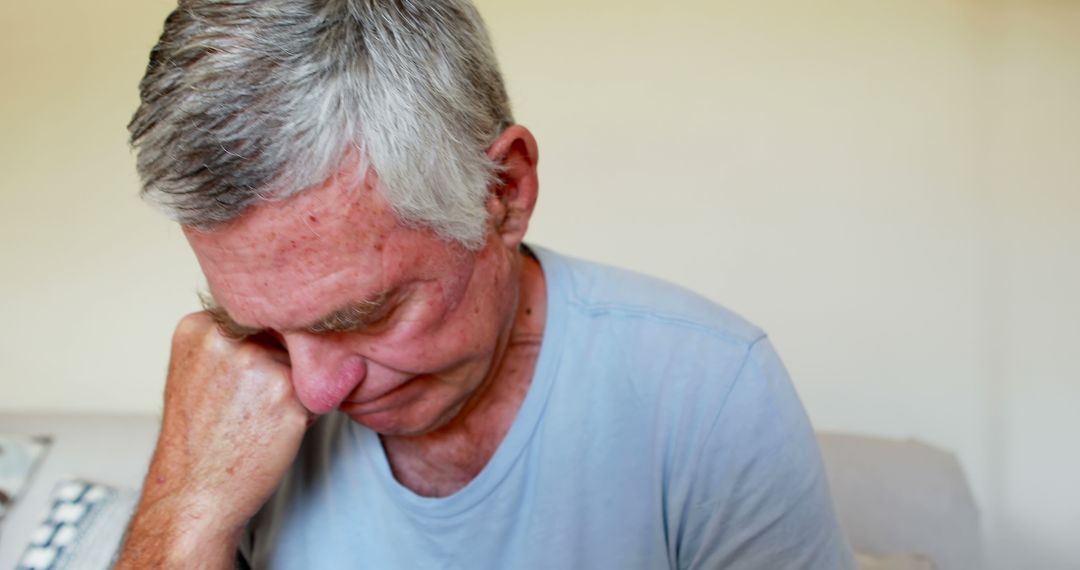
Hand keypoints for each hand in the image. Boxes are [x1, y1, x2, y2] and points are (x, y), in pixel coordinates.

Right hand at [117, 312, 309, 567]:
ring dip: (296, 389)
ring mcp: (256, 362)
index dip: (261, 352)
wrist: (195, 493)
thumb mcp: (204, 370)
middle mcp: (225, 336)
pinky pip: (319, 390)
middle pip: (285, 338)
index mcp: (199, 325)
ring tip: (260, 418)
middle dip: (282, 368)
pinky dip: (307, 412)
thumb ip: (239, 338)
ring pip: (304, 363)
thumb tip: (302, 322)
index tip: (242, 383)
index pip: (260, 319)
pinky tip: (274, 430)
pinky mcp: (287, 391)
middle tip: (250, 406)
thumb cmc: (204, 437)